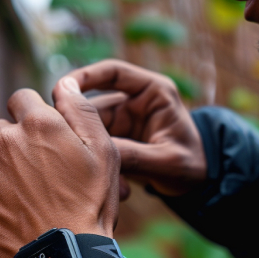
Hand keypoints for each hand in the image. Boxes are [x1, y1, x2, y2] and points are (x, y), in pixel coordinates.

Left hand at [0, 82, 119, 257]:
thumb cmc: (90, 206)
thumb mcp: (103, 154)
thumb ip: (82, 112)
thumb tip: (64, 83)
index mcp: (38, 123)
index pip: (20, 98)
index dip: (30, 117)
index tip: (37, 139)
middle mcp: (1, 139)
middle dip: (6, 143)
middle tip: (25, 175)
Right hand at [67, 60, 206, 196]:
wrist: (198, 183)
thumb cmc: (192, 164)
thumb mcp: (168, 161)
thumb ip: (136, 156)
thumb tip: (97, 154)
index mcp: (153, 92)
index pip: (114, 72)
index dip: (85, 75)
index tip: (61, 88)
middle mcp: (134, 102)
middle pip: (93, 105)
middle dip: (80, 127)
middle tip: (69, 147)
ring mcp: (122, 121)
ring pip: (90, 129)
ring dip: (89, 152)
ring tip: (97, 178)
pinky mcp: (115, 139)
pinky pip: (95, 146)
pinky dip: (95, 164)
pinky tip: (105, 185)